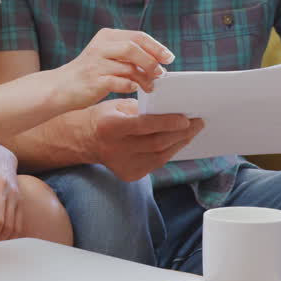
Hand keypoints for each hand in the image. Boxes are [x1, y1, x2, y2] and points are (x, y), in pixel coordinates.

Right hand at [47, 29, 172, 111]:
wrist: (60, 87)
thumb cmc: (89, 73)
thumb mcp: (107, 55)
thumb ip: (127, 53)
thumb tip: (158, 60)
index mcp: (107, 37)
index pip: (138, 36)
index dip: (156, 47)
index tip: (169, 58)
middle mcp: (101, 47)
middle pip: (134, 48)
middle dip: (152, 61)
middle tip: (162, 73)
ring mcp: (96, 64)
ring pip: (129, 67)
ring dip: (144, 78)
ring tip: (150, 87)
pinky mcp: (94, 81)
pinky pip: (120, 82)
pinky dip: (130, 86)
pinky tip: (134, 90)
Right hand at [83, 98, 204, 180]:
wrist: (83, 140)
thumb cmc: (104, 117)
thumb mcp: (117, 105)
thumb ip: (142, 109)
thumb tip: (172, 110)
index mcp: (109, 127)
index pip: (144, 126)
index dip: (168, 122)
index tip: (186, 118)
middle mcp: (115, 148)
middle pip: (156, 143)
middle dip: (181, 133)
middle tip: (198, 123)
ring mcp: (121, 165)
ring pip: (159, 156)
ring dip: (179, 143)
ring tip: (192, 132)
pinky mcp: (128, 174)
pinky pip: (155, 164)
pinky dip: (169, 152)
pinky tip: (178, 142)